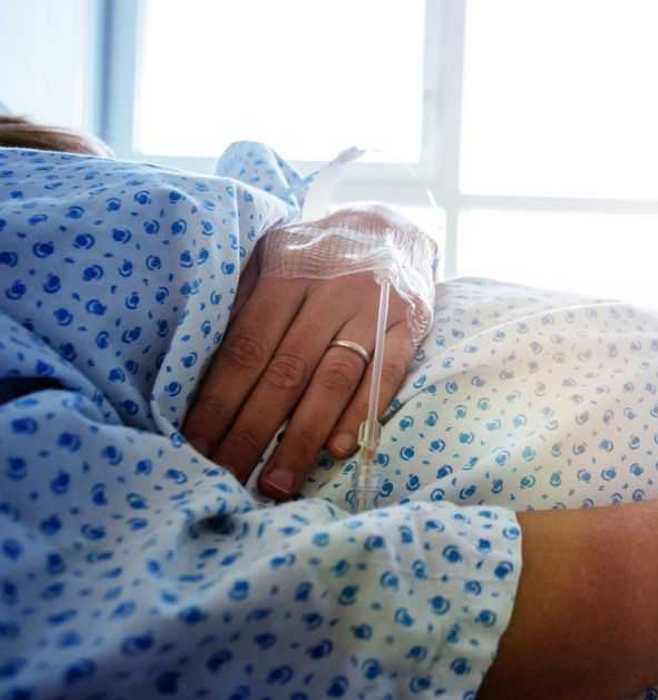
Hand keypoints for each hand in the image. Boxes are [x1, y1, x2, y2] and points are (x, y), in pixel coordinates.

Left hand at [183, 205, 422, 499]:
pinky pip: (387, 375)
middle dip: (251, 431)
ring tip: (277, 483)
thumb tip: (200, 368)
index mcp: (288, 274)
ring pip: (334, 380)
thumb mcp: (273, 257)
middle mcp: (331, 291)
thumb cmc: (318, 254)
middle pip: (286, 372)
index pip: (246, 348)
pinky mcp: (411, 324)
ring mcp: (374, 309)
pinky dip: (362, 414)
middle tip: (227, 479)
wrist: (392, 225)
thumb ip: (244, 302)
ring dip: (303, 437)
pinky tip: (338, 449)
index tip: (194, 446)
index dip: (218, 401)